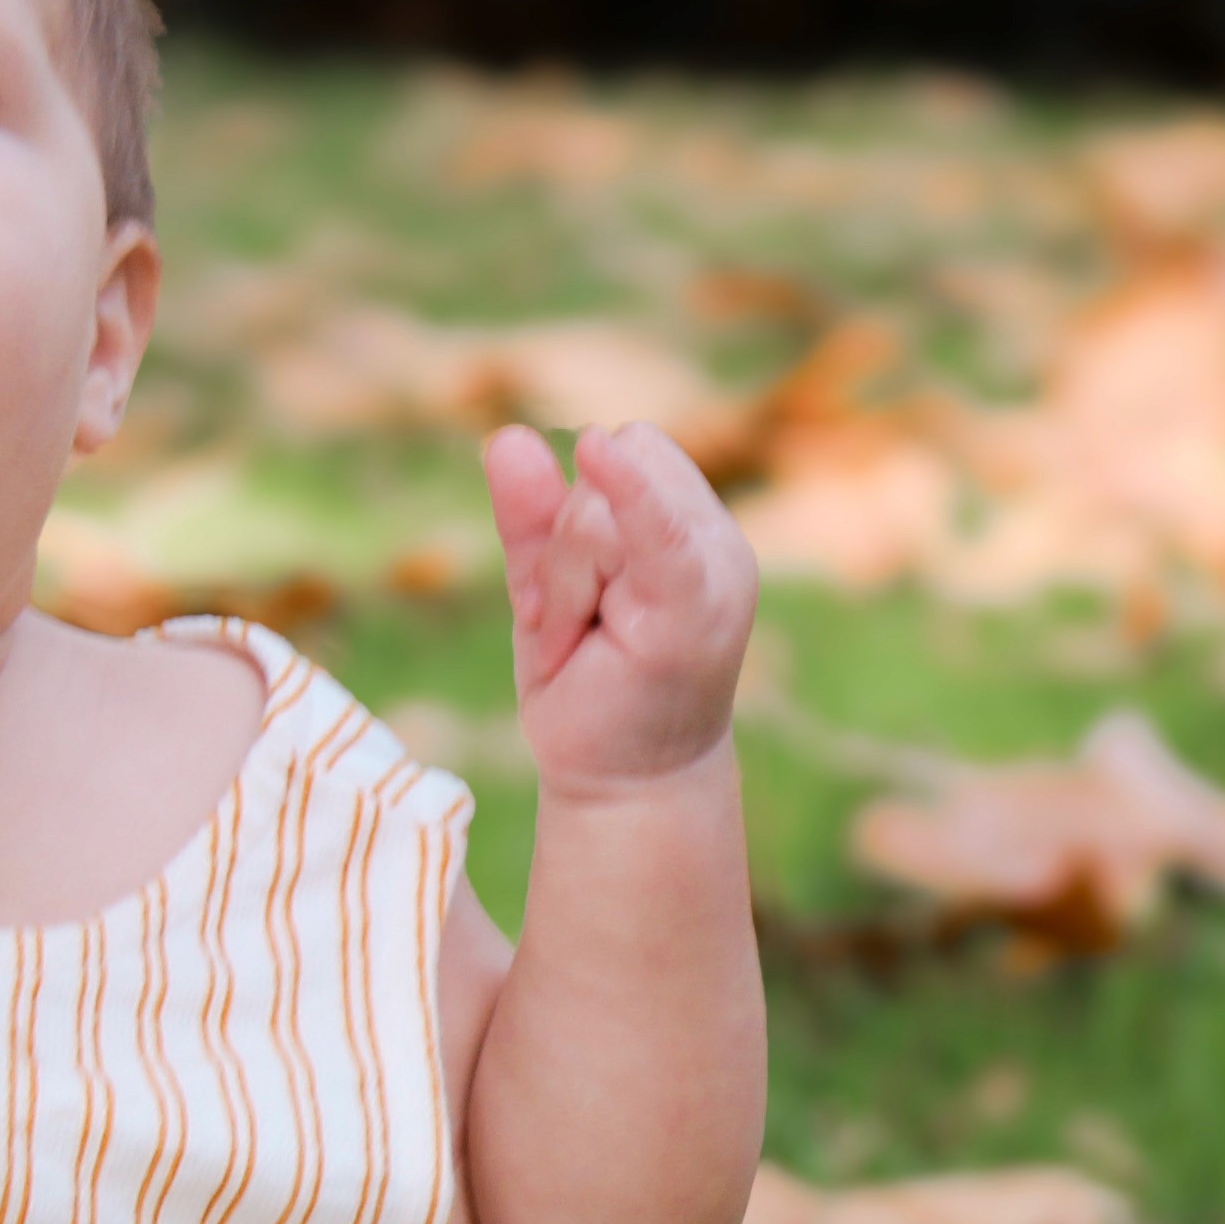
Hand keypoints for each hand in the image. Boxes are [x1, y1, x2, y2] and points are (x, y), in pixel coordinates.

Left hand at [484, 423, 753, 797]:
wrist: (623, 787)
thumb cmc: (592, 691)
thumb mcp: (551, 590)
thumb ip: (534, 516)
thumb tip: (507, 437)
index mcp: (693, 525)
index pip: (630, 448)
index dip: (581, 499)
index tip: (567, 587)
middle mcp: (717, 539)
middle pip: (613, 464)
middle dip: (566, 544)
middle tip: (575, 628)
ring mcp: (714, 571)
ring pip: (595, 508)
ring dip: (563, 583)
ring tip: (581, 647)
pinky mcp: (694, 607)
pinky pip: (653, 523)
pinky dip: (627, 492)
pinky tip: (596, 453)